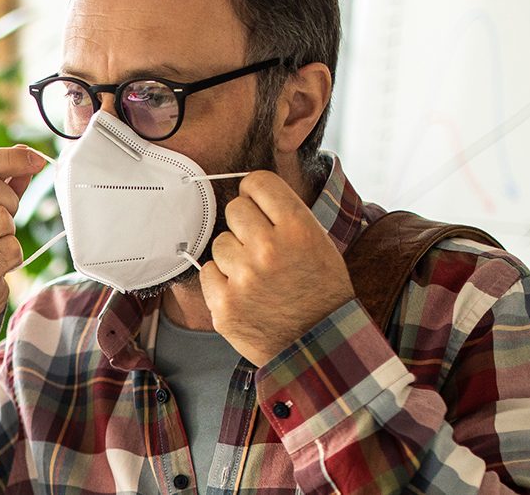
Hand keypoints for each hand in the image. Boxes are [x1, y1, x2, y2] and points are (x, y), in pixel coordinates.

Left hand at [199, 170, 355, 366]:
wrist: (319, 347)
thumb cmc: (321, 292)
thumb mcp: (319, 243)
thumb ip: (286, 215)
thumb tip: (251, 192)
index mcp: (297, 229)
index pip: (258, 182)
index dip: (256, 191)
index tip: (257, 202)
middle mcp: (268, 249)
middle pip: (235, 208)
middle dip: (245, 224)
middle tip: (260, 245)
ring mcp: (243, 278)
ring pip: (220, 242)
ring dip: (234, 255)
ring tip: (257, 275)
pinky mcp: (224, 304)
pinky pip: (208, 271)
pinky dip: (222, 281)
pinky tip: (244, 292)